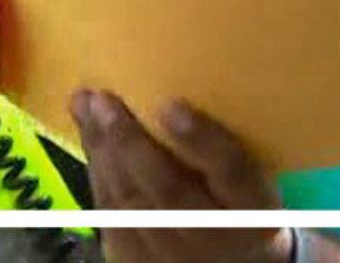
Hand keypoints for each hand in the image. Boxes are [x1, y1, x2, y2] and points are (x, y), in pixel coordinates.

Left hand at [72, 88, 292, 262]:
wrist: (227, 262)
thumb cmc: (235, 207)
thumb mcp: (248, 183)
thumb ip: (223, 148)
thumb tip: (173, 93)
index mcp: (254, 212)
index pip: (233, 175)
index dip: (203, 141)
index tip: (171, 105)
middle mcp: (215, 238)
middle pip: (170, 192)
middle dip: (132, 144)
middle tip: (104, 99)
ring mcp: (174, 256)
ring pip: (131, 204)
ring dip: (102, 152)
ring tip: (85, 107)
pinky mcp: (138, 262)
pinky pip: (110, 217)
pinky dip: (96, 173)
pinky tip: (89, 137)